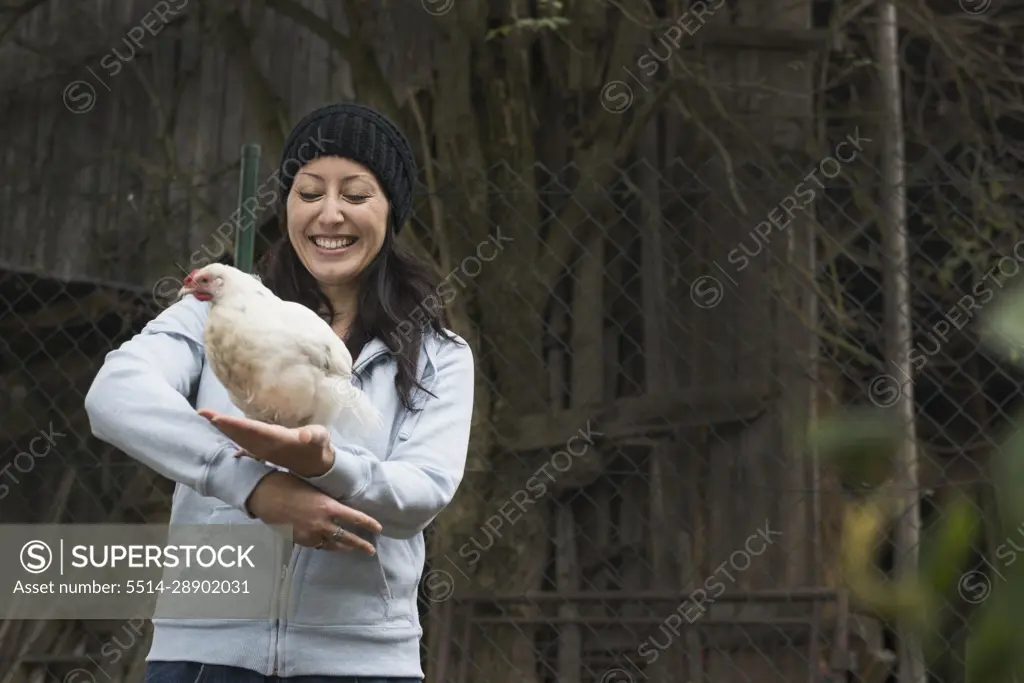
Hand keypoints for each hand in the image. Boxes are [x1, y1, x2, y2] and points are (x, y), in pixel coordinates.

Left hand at [198, 409, 334, 477]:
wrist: (316, 465)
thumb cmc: (317, 446)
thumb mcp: (319, 438)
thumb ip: (312, 436)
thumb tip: (304, 435)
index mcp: (276, 439)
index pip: (252, 430)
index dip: (235, 425)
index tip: (218, 419)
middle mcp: (265, 445)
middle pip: (239, 433)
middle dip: (222, 424)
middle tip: (202, 413)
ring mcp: (262, 449)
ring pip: (238, 437)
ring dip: (223, 428)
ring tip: (208, 417)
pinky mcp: (263, 450)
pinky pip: (243, 441)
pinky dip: (231, 435)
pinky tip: (221, 430)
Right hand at [246, 471, 380, 554]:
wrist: (265, 495)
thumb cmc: (290, 484)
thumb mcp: (315, 488)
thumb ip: (328, 500)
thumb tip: (340, 505)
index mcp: (329, 507)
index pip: (355, 518)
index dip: (369, 524)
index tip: (379, 529)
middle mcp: (322, 523)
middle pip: (347, 538)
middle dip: (361, 545)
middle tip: (371, 550)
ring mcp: (310, 534)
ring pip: (331, 545)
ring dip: (343, 548)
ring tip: (352, 550)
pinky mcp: (299, 540)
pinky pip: (316, 545)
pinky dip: (324, 545)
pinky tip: (329, 545)